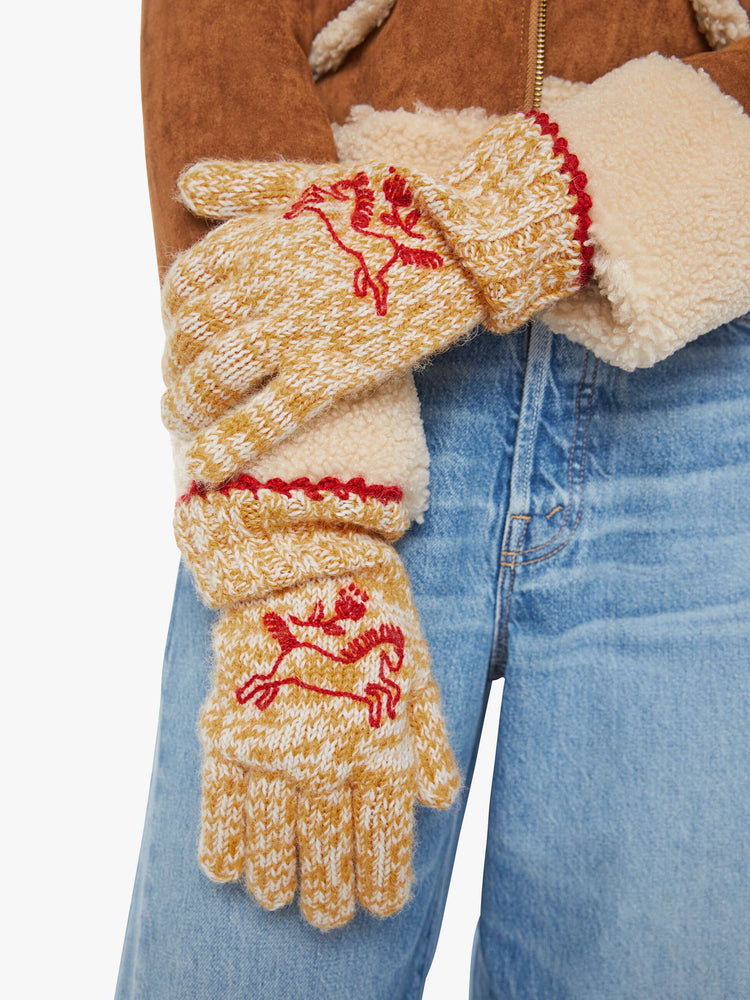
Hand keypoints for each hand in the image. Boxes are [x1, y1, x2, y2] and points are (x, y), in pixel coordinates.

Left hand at [163, 112, 591, 483]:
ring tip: (177, 421)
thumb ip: (243, 184)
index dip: (173, 315)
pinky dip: (232, 442)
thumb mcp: (307, 181)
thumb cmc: (388, 207)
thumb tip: (186, 187)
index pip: (186, 283)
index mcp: (255, 240)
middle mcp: (264, 286)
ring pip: (218, 374)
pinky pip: (269, 414)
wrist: (458, 237)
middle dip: (175, 364)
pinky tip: (204, 467)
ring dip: (187, 403)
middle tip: (175, 387)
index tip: (178, 336)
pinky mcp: (332, 370)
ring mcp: (296, 331)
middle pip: (192, 333)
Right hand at [197, 550, 460, 929]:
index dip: (382, 877)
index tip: (380, 906)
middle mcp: (325, 756)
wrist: (300, 554)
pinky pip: (220, 803)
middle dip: (330, 892)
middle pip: (327, 848)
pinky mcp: (228, 728)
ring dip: (278, 878)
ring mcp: (272, 745)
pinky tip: (228, 869)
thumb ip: (428, 738)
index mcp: (379, 742)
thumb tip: (440, 801)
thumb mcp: (415, 668)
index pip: (384, 834)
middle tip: (330, 915)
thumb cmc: (369, 611)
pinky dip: (222, 843)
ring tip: (282, 899)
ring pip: (272, 838)